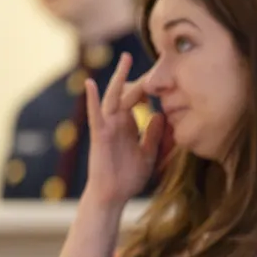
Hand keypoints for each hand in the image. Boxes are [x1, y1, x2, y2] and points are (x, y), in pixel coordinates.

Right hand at [83, 53, 166, 206]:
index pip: (139, 100)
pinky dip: (92, 100)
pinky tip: (90, 84)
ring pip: (113, 98)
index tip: (166, 75)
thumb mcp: (148, 153)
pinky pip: (95, 116)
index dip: (150, 88)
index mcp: (128, 125)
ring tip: (126, 60)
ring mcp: (107, 127)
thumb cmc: (128, 177)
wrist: (112, 196)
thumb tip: (160, 115)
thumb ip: (153, 135)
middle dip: (138, 77)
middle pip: (127, 93)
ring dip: (119, 78)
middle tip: (152, 61)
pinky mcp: (99, 136)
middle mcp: (117, 122)